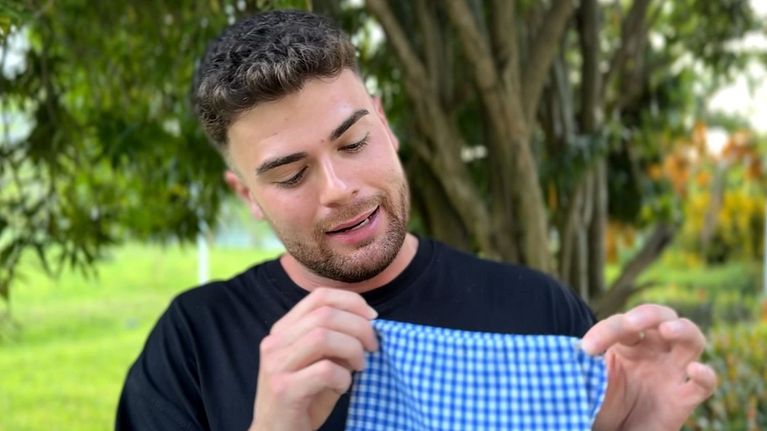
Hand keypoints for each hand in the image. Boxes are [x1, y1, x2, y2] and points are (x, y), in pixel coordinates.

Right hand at [249, 288, 378, 430]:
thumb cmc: (304, 398)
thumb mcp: (319, 362)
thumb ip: (336, 341)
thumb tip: (368, 324)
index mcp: (283, 329)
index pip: (319, 296)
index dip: (351, 301)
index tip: (372, 318)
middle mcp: (275, 342)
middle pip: (325, 314)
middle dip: (359, 327)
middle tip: (373, 346)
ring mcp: (276, 365)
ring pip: (323, 337)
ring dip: (352, 349)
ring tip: (360, 366)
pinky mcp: (284, 389)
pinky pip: (325, 370)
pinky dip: (343, 377)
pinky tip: (343, 387)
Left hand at [583, 304, 716, 430]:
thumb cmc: (602, 403)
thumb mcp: (588, 382)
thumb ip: (583, 366)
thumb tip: (569, 353)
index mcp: (628, 343)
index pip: (621, 324)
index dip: (605, 331)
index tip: (586, 350)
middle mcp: (654, 351)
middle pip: (661, 316)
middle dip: (647, 314)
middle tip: (630, 323)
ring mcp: (672, 371)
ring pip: (692, 339)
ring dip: (683, 329)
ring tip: (668, 329)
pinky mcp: (685, 398)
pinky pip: (704, 384)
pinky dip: (705, 375)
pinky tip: (695, 370)